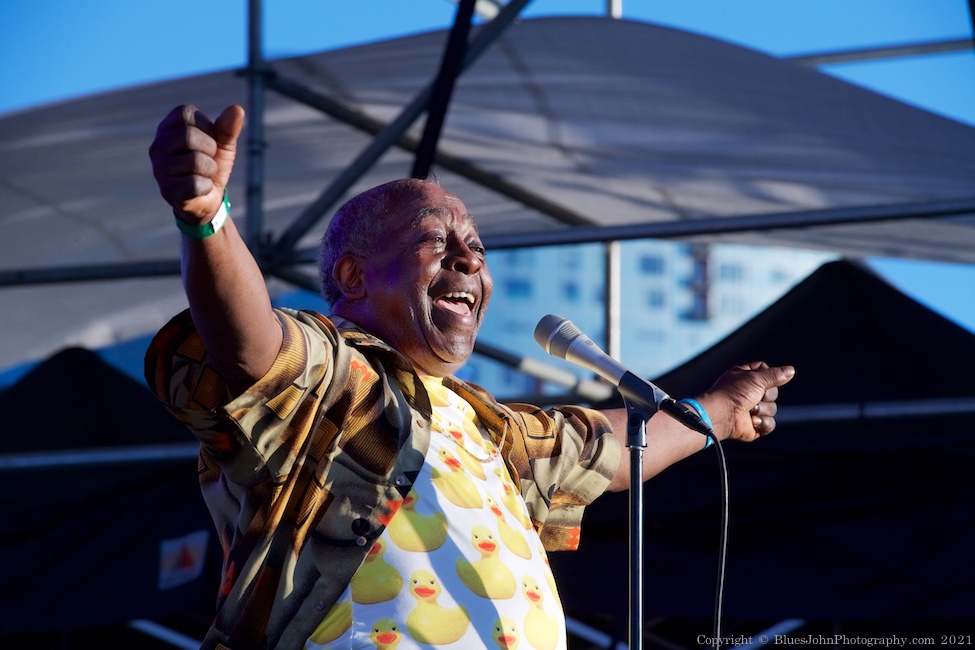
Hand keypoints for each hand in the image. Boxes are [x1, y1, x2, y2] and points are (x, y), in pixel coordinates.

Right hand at [148, 104, 244, 223]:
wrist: (209, 198)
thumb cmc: (212, 164)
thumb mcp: (223, 143)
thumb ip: (228, 127)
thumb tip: (237, 109)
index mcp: (168, 128)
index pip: (186, 113)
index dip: (206, 127)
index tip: (208, 139)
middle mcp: (158, 146)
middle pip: (188, 136)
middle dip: (209, 149)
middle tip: (209, 159)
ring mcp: (159, 169)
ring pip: (195, 161)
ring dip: (210, 169)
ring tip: (204, 174)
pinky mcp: (167, 190)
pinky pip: (195, 184)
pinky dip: (206, 187)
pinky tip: (200, 188)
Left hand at [703, 362, 794, 441]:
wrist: (721, 416)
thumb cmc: (733, 393)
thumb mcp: (756, 378)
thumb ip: (775, 375)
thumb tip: (791, 371)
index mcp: (745, 378)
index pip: (765, 371)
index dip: (769, 375)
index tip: (764, 378)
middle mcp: (748, 393)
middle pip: (773, 392)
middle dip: (768, 395)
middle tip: (755, 396)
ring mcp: (751, 410)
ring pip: (773, 409)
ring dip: (764, 410)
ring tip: (750, 410)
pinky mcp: (754, 425)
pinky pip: (770, 424)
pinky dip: (763, 423)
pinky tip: (752, 421)